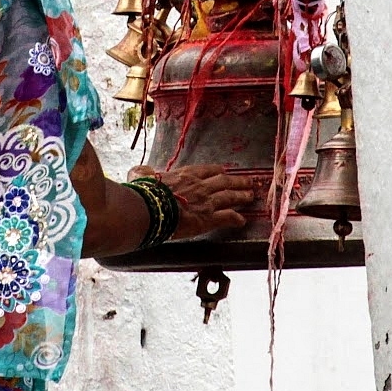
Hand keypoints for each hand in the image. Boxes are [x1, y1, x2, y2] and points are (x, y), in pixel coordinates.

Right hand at [131, 163, 255, 240]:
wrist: (150, 209)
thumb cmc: (144, 194)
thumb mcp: (141, 176)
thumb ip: (143, 172)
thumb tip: (141, 171)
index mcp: (185, 174)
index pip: (206, 170)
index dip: (217, 171)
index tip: (224, 171)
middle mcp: (200, 185)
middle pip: (224, 181)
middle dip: (237, 181)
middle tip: (248, 182)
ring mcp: (206, 201)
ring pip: (230, 196)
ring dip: (241, 196)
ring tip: (250, 196)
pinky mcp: (207, 219)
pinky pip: (227, 217)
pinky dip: (236, 218)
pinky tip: (242, 220)